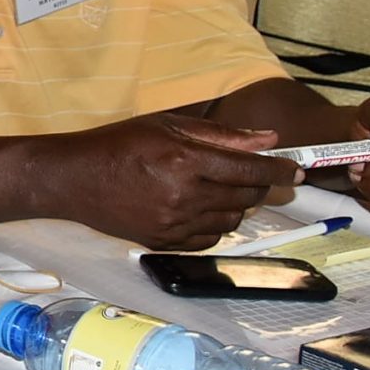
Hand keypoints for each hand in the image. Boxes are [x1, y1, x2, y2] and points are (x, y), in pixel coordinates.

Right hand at [34, 114, 301, 248]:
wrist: (74, 180)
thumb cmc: (119, 144)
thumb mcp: (168, 126)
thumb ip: (220, 135)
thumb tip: (267, 140)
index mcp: (185, 160)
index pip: (250, 170)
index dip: (279, 169)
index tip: (295, 168)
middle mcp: (184, 195)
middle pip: (246, 197)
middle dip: (259, 186)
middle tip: (256, 176)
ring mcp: (174, 224)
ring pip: (232, 220)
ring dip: (237, 205)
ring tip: (219, 190)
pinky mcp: (164, 243)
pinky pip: (210, 239)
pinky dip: (215, 224)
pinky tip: (201, 209)